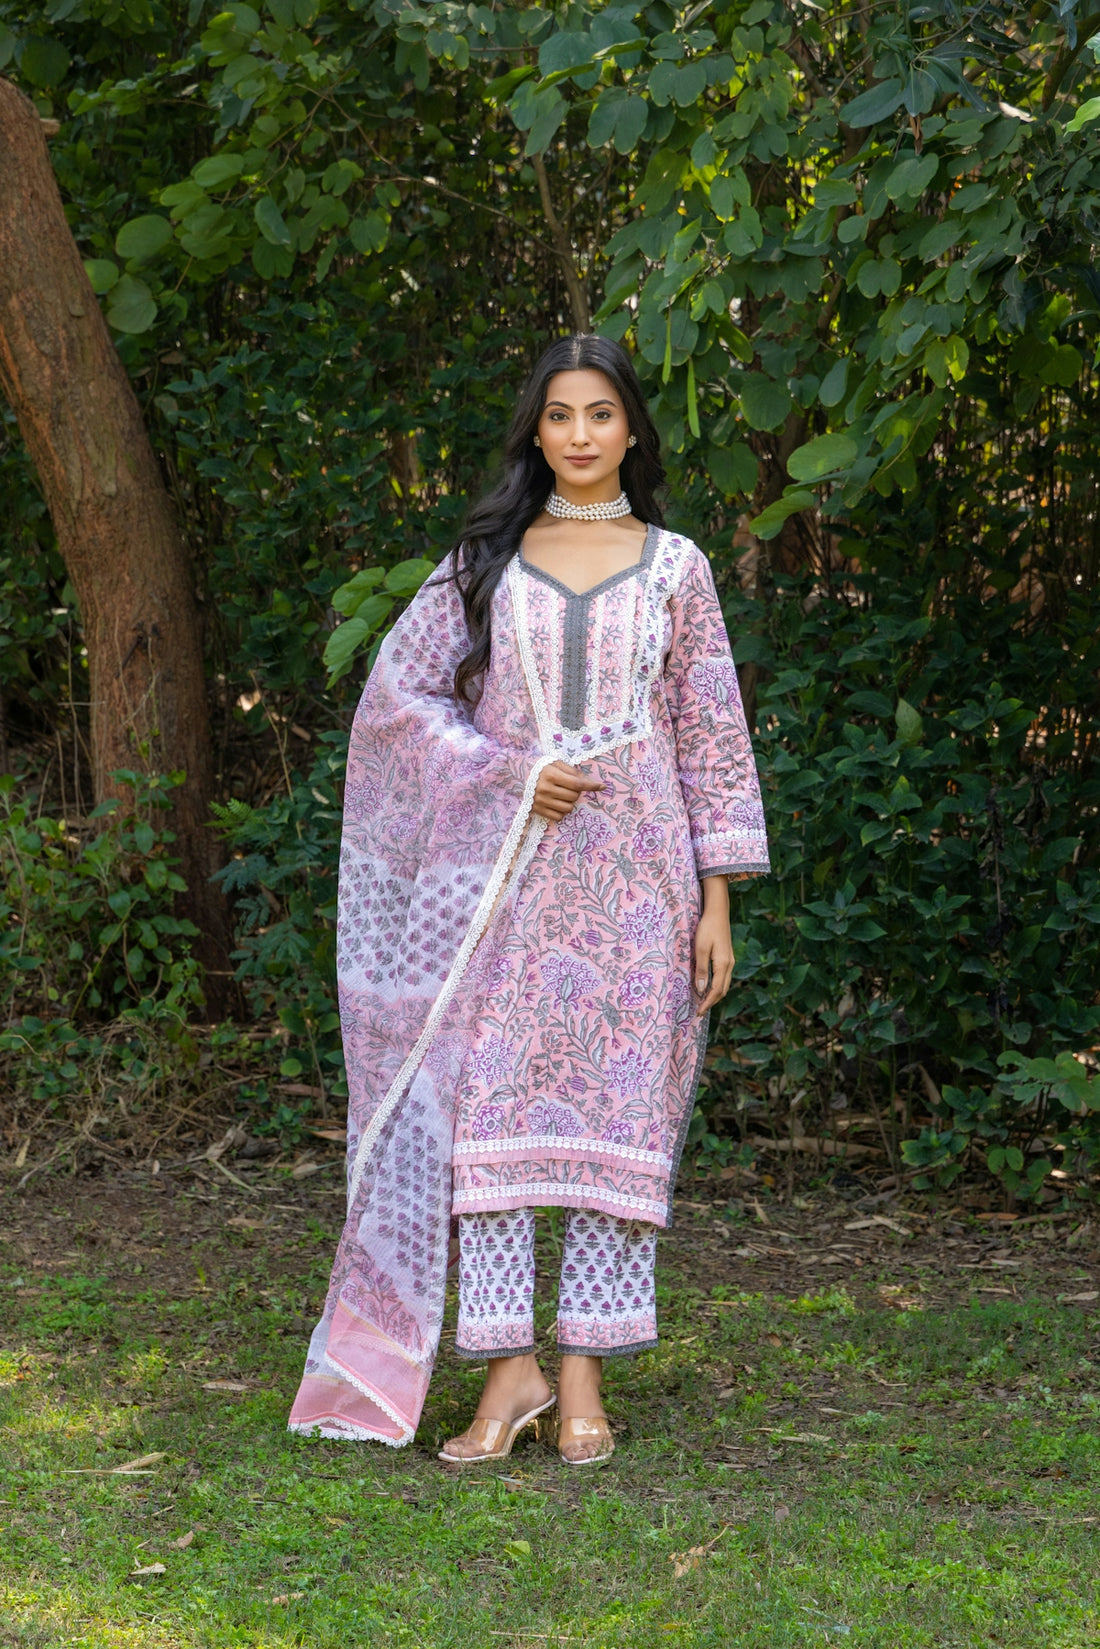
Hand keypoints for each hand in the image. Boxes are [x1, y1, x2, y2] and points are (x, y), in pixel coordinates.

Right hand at [532, 761, 602, 821]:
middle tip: (569, 787)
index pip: (577, 783)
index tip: (602, 786)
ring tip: (562, 795)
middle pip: (574, 797)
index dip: (591, 785)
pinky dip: (561, 811)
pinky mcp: (538, 810)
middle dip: (576, 792)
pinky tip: (556, 803)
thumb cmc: (542, 768)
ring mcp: (541, 801)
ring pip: (568, 808)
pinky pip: (559, 816)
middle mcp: (545, 788)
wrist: (518, 775)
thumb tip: (589, 781)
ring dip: (570, 802)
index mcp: (550, 774)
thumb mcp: (556, 763)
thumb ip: (572, 771)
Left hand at [694, 878, 733, 1015]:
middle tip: (699, 1011)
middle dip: (711, 1002)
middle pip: (722, 990)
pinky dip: (716, 986)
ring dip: (714, 995)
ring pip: (724, 984)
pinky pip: (723, 977)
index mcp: (723, 965)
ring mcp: (730, 961)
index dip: (707, 1003)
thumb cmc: (707, 928)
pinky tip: (708, 986)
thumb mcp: (700, 949)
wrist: (718, 912)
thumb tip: (700, 990)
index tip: (698, 1012)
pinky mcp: (727, 957)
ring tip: (703, 1002)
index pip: (716, 990)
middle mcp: (729, 965)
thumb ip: (701, 970)